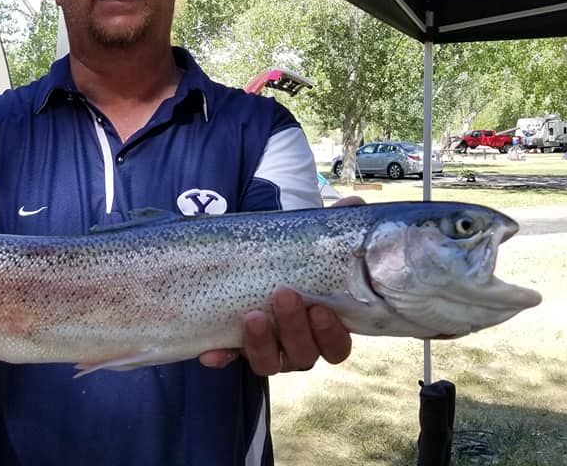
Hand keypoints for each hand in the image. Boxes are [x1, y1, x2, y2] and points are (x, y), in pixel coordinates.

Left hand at [199, 196, 361, 374]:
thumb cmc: (291, 258)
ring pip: (269, 363)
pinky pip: (229, 360)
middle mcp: (298, 346)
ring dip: (261, 343)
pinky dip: (222, 357)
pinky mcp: (236, 349)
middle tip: (283, 294)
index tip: (320, 308)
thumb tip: (355, 203)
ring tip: (252, 314)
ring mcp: (268, 351)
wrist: (252, 260)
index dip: (331, 334)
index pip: (337, 346)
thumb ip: (333, 227)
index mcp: (323, 327)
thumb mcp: (310, 241)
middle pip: (303, 355)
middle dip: (293, 327)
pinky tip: (211, 351)